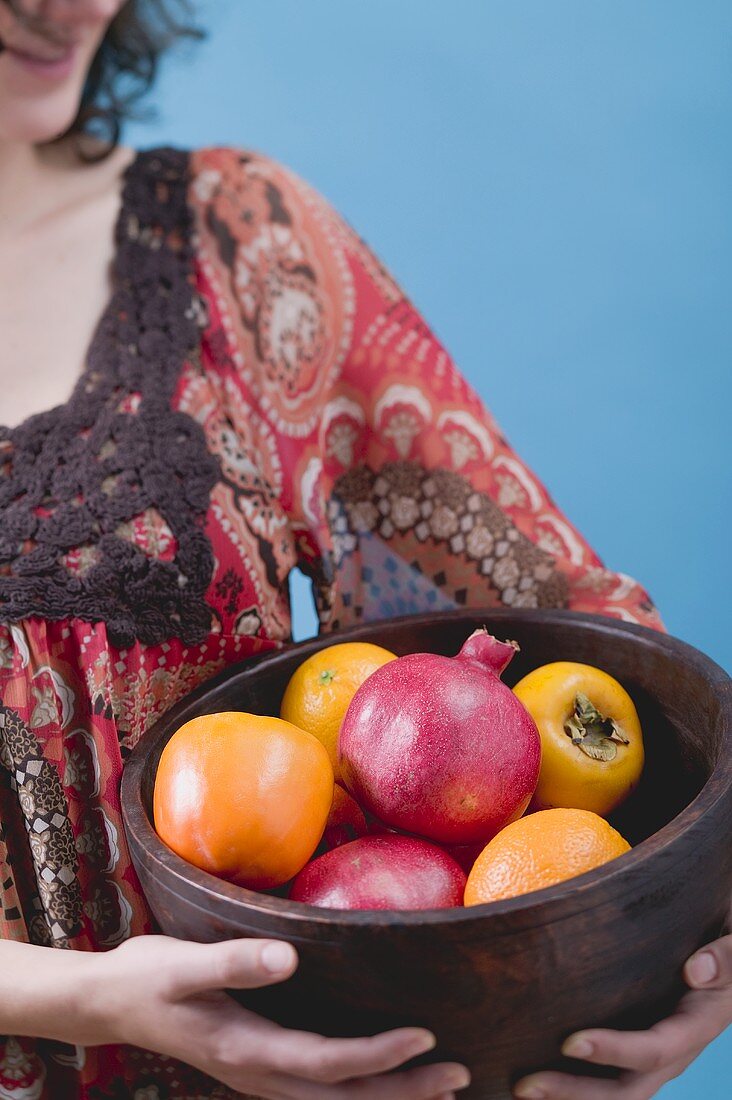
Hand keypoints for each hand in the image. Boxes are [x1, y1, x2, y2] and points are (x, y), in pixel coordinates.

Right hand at [89, 935, 470, 1098]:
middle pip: (344, 1095)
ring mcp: (258, 1077)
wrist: (111, 1001)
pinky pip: (319, 1089)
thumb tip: (289, 956)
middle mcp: (259, 1075)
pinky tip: (378, 1077)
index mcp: (248, 1051)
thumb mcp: (183, 965)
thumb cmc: (149, 977)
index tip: (425, 1035)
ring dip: (387, 1096)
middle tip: (462, 1077)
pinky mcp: (257, 1065)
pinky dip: (358, 1088)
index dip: (378, 1055)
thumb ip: (235, 962)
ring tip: (440, 1089)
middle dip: (403, 1090)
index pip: (328, 1062)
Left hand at [513, 908, 731, 1099]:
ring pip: (613, 1094)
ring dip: (567, 1099)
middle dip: (574, 1093)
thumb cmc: (726, 945)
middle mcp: (673, 1053)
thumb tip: (696, 969)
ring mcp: (654, 1059)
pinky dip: (572, 1089)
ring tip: (519, 1093)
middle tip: (524, 1086)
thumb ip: (725, 958)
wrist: (727, 963)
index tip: (569, 1042)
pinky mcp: (636, 1054)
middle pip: (625, 1090)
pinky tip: (530, 1083)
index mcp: (695, 1027)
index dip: (613, 1050)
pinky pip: (606, 1079)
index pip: (652, 1049)